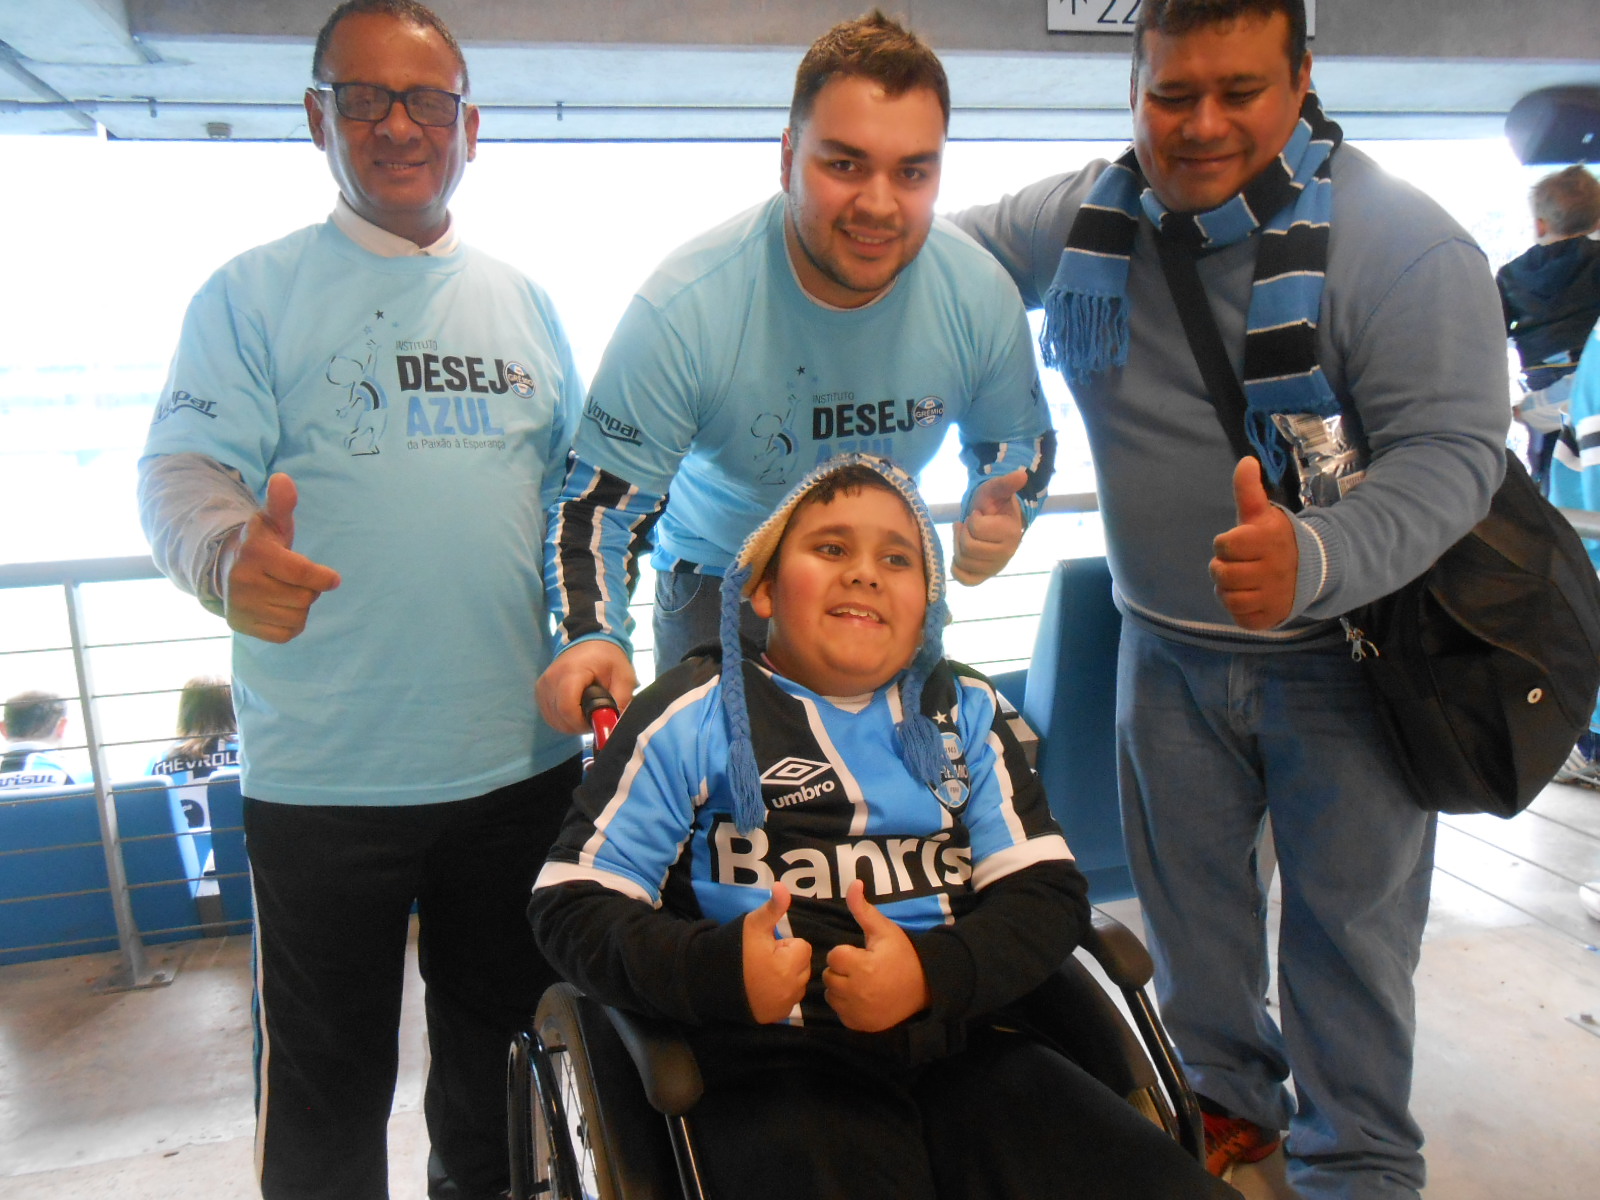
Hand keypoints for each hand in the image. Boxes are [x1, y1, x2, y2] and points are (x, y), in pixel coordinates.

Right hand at [222, 473, 340, 642]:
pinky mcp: (241, 626)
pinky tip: (279, 607)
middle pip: (304, 598)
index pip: (301, 574)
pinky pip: (285, 634)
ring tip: (285, 590)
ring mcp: (240, 606)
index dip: (323, 578)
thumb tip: (283, 479)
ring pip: (297, 617)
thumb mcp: (272, 521)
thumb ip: (282, 503)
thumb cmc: (261, 543)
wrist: (224, 568)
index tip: (333, 579)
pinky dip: (290, 624)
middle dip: (308, 589)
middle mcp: (243, 582)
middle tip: (294, 579)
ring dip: (300, 606)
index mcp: (255, 553)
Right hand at [536, 640, 636, 734]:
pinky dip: (563, 719)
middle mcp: (551, 679)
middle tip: (595, 716)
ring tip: (587, 711)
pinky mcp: (540, 691)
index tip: (596, 720)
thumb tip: (615, 726)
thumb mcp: (624, 677)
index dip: (582, 723)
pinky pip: (550, 716)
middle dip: (580, 725)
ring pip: (554, 720)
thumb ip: (621, 701)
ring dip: (572, 724)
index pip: (567, 708)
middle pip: (560, 718)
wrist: (588, 641)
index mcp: (571, 672)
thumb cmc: (608, 659)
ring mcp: (542, 686)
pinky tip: (576, 711)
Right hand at [741, 882, 812, 1023]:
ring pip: (797, 984)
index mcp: (789, 965)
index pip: (802, 947)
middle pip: (803, 966)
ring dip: (786, 977)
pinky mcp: (775, 1017)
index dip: (784, 944)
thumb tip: (782, 886)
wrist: (709, 980)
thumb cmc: (734, 949)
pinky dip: (780, 994)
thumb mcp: (753, 924)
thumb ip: (773, 907)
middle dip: (788, 960)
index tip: (766, 947)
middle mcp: (791, 989)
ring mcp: (783, 1006)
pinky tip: (762, 989)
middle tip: (763, 959)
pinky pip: (788, 1001)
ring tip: (762, 973)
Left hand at [822, 880, 929, 1031]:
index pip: (834, 956)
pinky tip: (862, 998)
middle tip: (862, 968)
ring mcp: (858, 1011)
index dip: (846, 952)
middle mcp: (857, 992)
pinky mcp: (859, 1025)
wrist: (925, 987)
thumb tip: (853, 884)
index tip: (862, 954)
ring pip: (831, 995)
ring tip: (861, 982)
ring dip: (841, 988)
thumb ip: (863, 910)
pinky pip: (840, 1012)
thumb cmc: (902, 955)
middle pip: (829, 976)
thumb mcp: (884, 930)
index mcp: (862, 966)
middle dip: (842, 970)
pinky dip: (847, 1006)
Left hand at [951, 468, 1027, 585]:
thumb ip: (1006, 484)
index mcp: (1011, 533)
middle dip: (963, 533)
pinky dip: (957, 567)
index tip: (980, 515)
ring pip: (962, 562)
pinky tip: (961, 553)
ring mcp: (995, 568)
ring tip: (966, 535)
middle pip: (967, 547)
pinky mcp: (984, 576)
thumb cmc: (993, 504)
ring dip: (958, 546)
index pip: (976, 528)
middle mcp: (1006, 555)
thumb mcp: (995, 490)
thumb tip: (1021, 475)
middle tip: (969, 525)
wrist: (993, 519)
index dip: (972, 519)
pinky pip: (964, 579)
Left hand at [1209, 458, 1297, 630]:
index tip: (1238, 543)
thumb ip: (1249, 489)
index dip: (1225, 544)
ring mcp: (1274, 596)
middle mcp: (1272, 570)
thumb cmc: (1277, 538)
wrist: (1315, 568)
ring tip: (1241, 580)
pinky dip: (1239, 609)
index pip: (1223, 546)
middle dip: (1223, 567)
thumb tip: (1246, 461)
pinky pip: (1241, 618)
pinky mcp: (1272, 617)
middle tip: (1238, 563)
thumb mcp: (1262, 513)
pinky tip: (1250, 596)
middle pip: (1221, 574)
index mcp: (1267, 541)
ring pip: (1229, 598)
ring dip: (1228, 590)